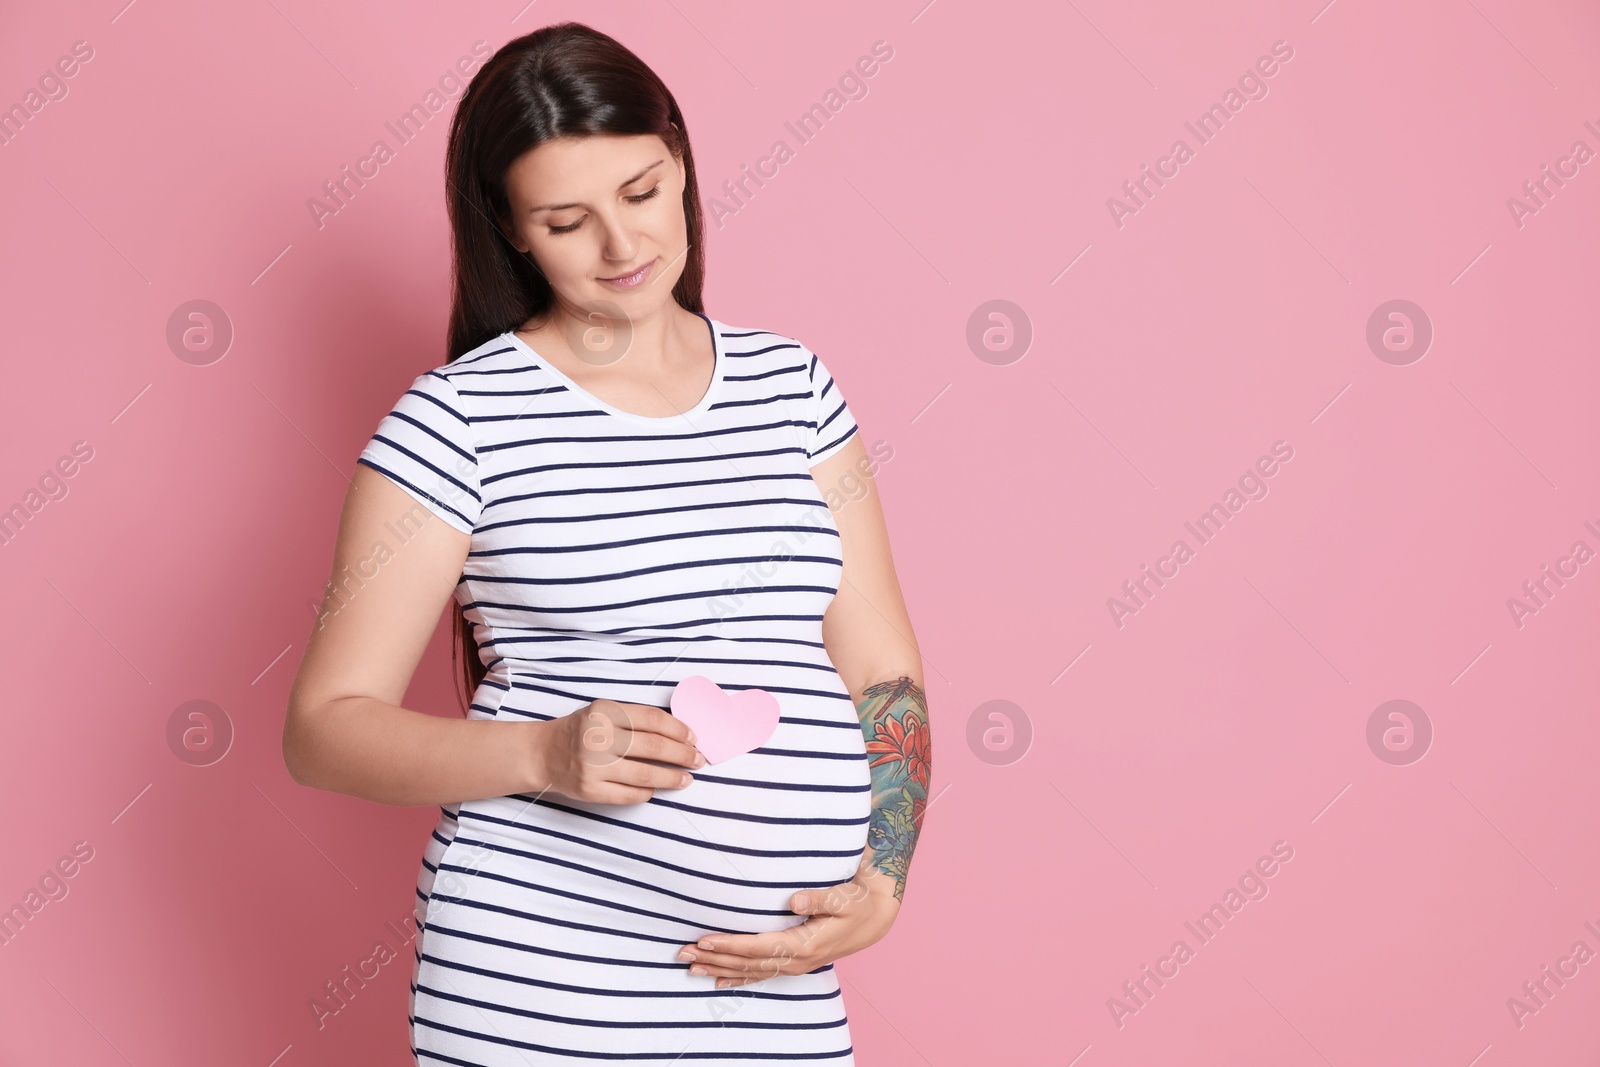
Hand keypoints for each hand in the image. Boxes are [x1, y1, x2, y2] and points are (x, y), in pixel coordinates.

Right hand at [536, 699, 704, 804]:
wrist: (543, 753)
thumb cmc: (582, 730)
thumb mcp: (604, 712)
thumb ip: (636, 719)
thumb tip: (681, 734)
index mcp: (605, 712)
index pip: (653, 720)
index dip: (679, 730)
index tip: (694, 739)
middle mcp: (599, 737)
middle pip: (654, 747)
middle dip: (683, 755)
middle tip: (699, 761)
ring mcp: (593, 766)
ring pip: (646, 774)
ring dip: (672, 778)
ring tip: (686, 779)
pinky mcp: (590, 790)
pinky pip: (629, 794)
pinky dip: (647, 792)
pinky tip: (655, 789)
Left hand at [677, 872, 900, 987]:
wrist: (876, 916)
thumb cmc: (858, 900)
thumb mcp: (846, 895)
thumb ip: (821, 897)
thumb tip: (795, 900)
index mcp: (805, 944)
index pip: (758, 947)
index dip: (730, 945)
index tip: (704, 940)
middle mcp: (797, 960)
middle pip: (748, 963)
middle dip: (715, 959)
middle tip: (683, 953)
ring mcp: (795, 965)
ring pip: (751, 971)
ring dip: (720, 969)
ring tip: (690, 966)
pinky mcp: (795, 962)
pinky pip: (762, 974)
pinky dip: (739, 978)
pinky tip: (719, 981)